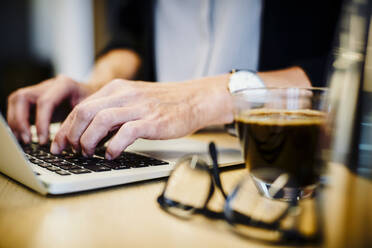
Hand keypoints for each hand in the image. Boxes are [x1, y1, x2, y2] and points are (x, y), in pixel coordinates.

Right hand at [7, 75, 92, 143]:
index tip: (44, 140)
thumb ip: (81, 122)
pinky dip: (18, 121)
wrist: (96, 92)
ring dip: (16, 121)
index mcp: (65, 85)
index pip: (45, 102)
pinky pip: (19, 106)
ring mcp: (41, 89)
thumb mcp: (92, 110)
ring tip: (24, 140)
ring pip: (17, 100)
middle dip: (21, 121)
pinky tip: (25, 136)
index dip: (42, 123)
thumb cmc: (95, 103)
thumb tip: (71, 143)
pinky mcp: (36, 97)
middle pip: (23, 97)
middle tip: (28, 140)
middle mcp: (50, 84)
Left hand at [51, 76, 232, 159]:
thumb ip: (113, 111)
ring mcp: (139, 107)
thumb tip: (91, 132)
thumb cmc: (164, 103)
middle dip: (71, 135)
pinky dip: (113, 146)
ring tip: (88, 153)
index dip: (66, 127)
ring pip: (101, 121)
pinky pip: (126, 133)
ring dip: (88, 140)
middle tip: (68, 151)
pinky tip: (111, 155)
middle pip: (85, 112)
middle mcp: (125, 94)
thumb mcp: (133, 99)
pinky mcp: (152, 121)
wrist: (193, 99)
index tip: (60, 143)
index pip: (82, 106)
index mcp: (117, 89)